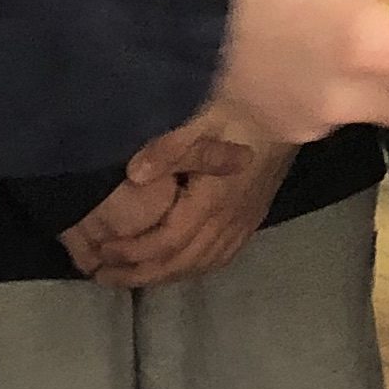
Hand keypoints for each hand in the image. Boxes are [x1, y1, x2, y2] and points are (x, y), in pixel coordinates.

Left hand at [78, 119, 291, 286]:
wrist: (286, 111)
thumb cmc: (238, 110)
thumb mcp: (199, 120)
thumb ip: (168, 149)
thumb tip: (134, 175)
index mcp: (213, 200)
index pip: (168, 241)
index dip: (133, 252)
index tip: (102, 251)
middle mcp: (229, 220)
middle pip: (181, 262)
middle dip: (140, 273)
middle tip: (104, 277)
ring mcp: (244, 222)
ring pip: (202, 264)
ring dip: (165, 276)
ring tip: (133, 277)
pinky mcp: (253, 218)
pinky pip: (222, 257)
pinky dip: (194, 268)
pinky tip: (180, 267)